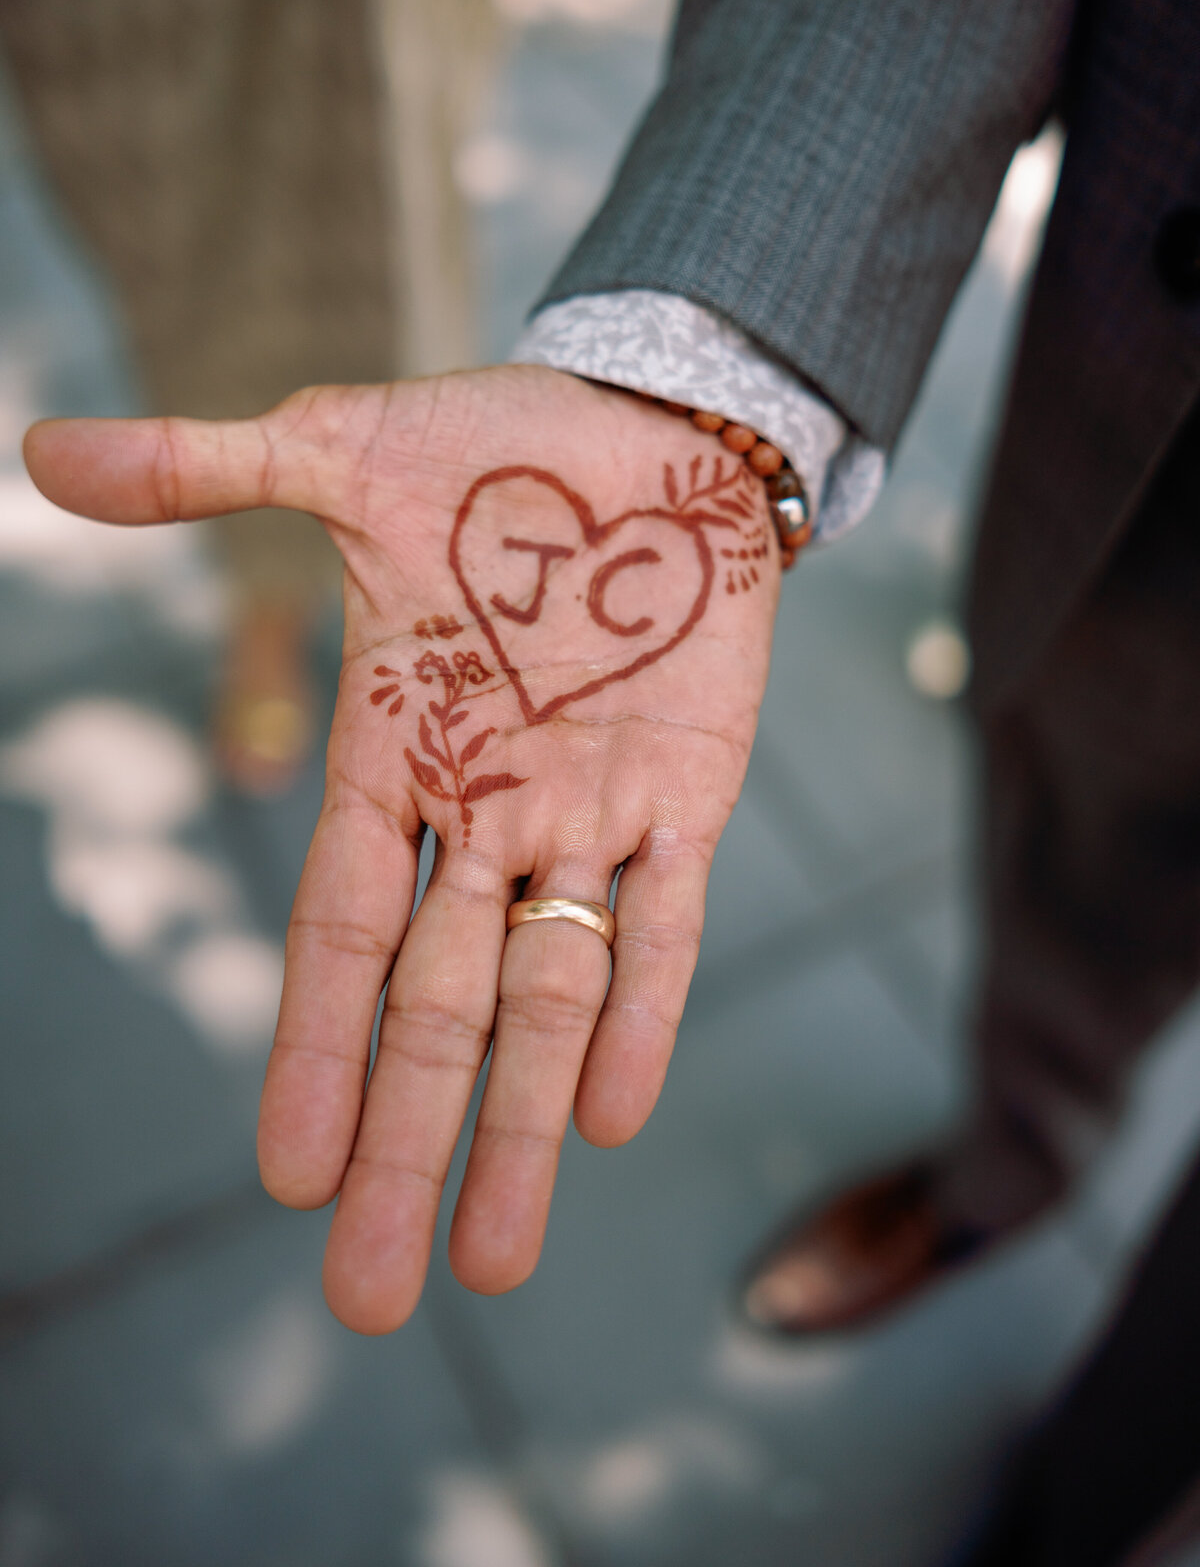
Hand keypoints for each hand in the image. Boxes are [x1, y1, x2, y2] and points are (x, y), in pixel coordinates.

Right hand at [24, 364, 779, 1330]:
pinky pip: (664, 924)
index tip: (290, 1173)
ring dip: (519, 1127)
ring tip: (492, 1261)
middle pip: (438, 1010)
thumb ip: (208, 470)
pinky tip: (608, 1116)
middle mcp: (484, 813)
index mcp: (395, 755)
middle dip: (407, 1147)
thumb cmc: (493, 445)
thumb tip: (43, 447)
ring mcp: (587, 813)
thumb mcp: (340, 450)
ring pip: (549, 998)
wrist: (653, 427)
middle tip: (372, 1297)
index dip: (317, 1052)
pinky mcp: (690, 793)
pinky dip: (643, 1011)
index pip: (342, 931)